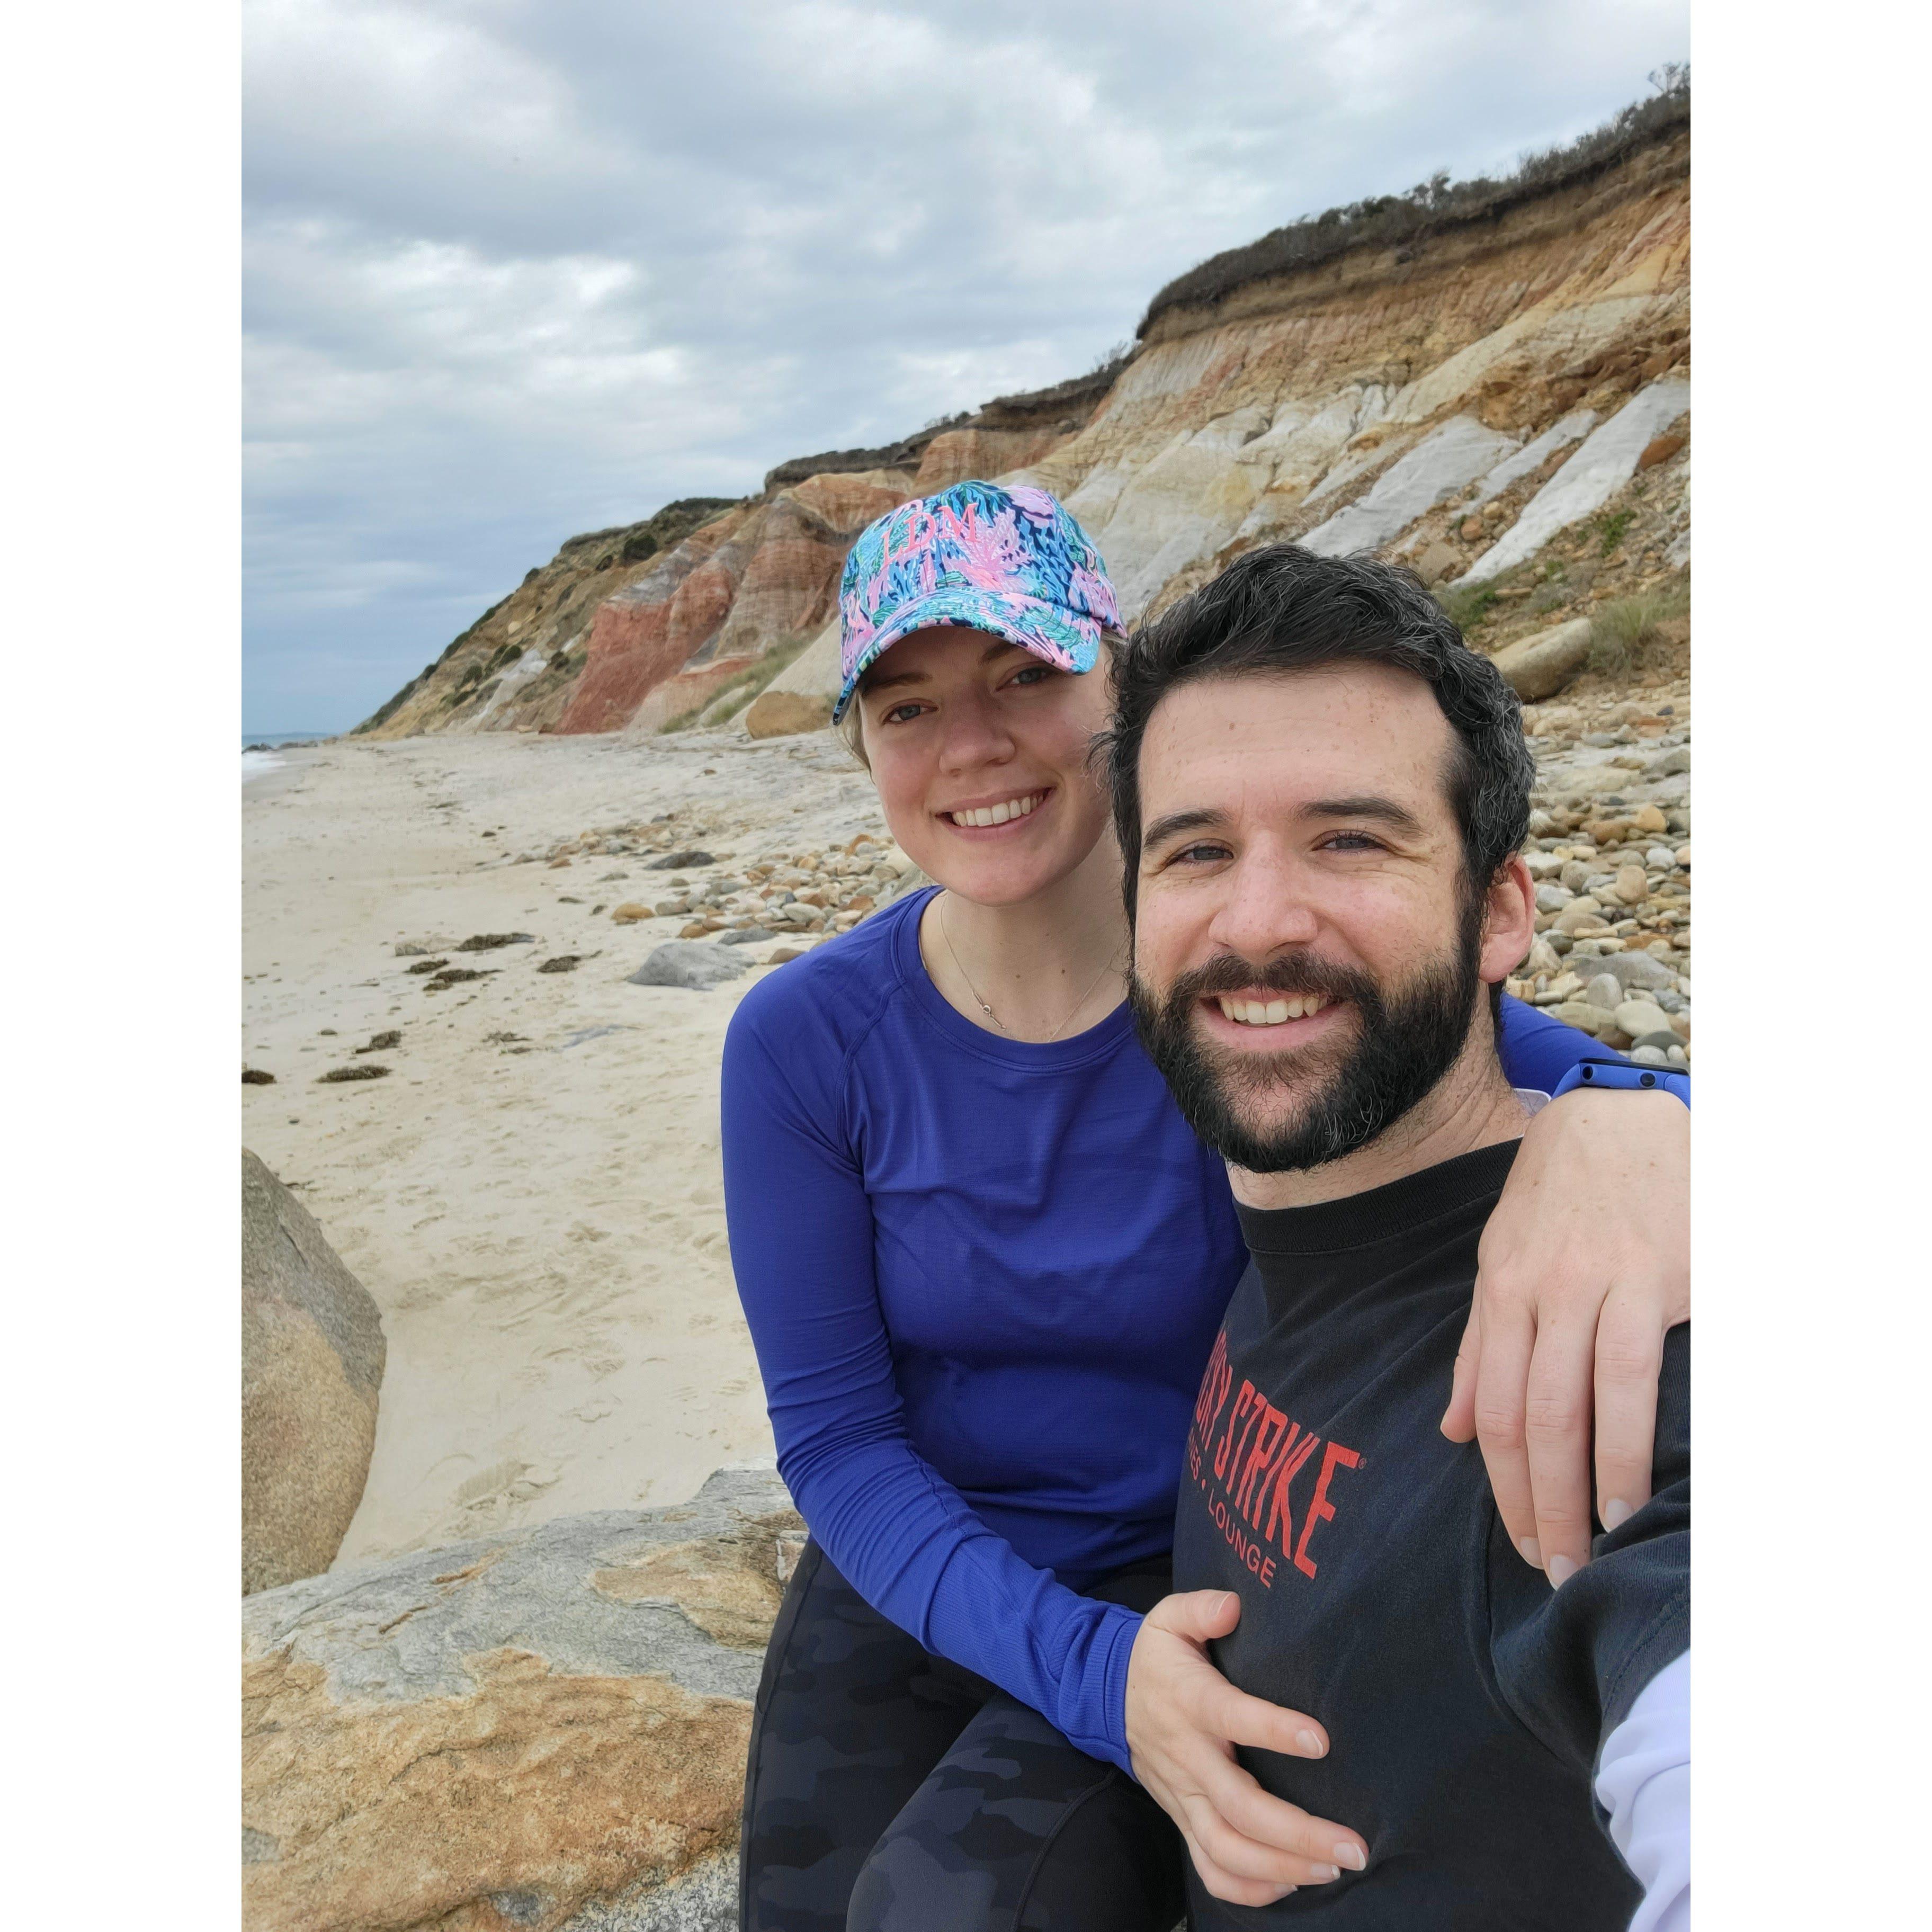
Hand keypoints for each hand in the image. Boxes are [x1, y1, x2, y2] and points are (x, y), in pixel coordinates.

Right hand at [1125, 1590, 1367, 1905]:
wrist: (1108, 1698)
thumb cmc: (1156, 1657)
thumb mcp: (1169, 1617)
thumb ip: (1201, 1607)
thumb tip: (1233, 1606)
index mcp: (1189, 1701)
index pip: (1230, 1716)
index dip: (1273, 1730)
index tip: (1321, 1739)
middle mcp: (1187, 1756)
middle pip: (1238, 1807)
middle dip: (1298, 1833)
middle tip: (1353, 1847)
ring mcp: (1184, 1796)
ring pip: (1227, 1847)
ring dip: (1281, 1866)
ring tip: (1333, 1869)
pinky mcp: (1182, 1818)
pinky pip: (1209, 1867)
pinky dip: (1247, 1889)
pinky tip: (1291, 1884)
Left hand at [1442, 1087, 1688, 1583]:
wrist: (1621, 1120)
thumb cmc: (1561, 1199)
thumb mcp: (1502, 1258)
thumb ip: (1481, 1343)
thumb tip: (1449, 1428)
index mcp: (1502, 1290)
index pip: (1489, 1405)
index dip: (1501, 1482)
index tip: (1519, 1540)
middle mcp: (1544, 1292)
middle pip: (1529, 1416)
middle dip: (1539, 1502)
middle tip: (1554, 1568)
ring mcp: (1603, 1285)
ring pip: (1582, 1402)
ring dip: (1587, 1484)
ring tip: (1597, 1543)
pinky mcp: (1662, 1278)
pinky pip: (1641, 1371)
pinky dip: (1633, 1435)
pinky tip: (1637, 1485)